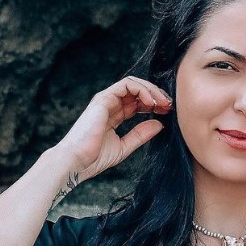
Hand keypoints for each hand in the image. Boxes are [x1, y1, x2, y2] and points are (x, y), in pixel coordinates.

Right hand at [55, 76, 172, 180]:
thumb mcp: (125, 146)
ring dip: (151, 90)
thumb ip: (141, 134)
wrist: (76, 162)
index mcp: (114, 115)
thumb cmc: (94, 159)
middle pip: (137, 91)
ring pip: (133, 84)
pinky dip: (142, 90)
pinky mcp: (103, 98)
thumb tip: (159, 124)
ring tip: (163, 103)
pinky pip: (126, 85)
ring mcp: (105, 100)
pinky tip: (151, 102)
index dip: (154, 104)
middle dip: (156, 95)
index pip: (137, 103)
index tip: (167, 112)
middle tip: (169, 105)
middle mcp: (110, 105)